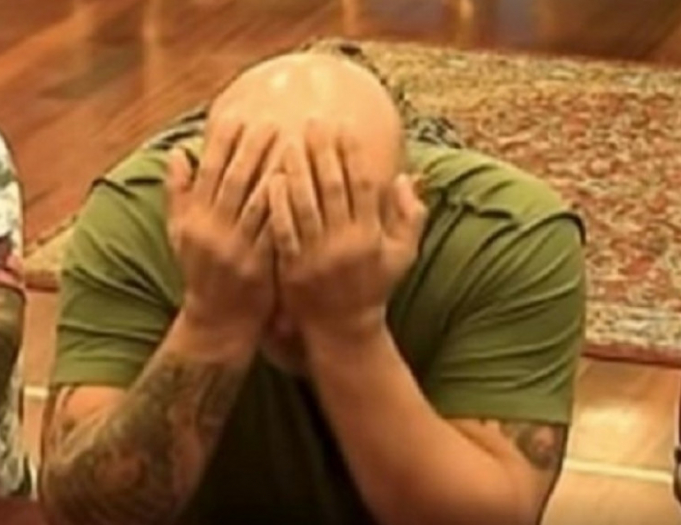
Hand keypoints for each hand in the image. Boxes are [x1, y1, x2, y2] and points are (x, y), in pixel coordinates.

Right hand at [166, 118, 277, 337]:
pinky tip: (305, 188)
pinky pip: (277, 230)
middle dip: (252, 149)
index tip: (237, 116)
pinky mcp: (260, 266)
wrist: (216, 321)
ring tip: (293, 146)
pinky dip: (289, 208)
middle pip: (234, 182)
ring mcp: (237, 249)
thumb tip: (177, 152)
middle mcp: (213, 231)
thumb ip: (178, 193)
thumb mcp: (180, 233)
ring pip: (257, 203)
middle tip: (271, 120)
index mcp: (194, 219)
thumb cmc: (201, 271)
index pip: (208, 172)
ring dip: (275, 172)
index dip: (222, 143)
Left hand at [267, 123, 426, 340]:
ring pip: (307, 205)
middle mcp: (347, 242)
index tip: (343, 126)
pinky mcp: (294, 268)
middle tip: (313, 121)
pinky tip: (270, 180)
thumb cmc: (373, 287)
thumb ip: (410, 216)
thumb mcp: (402, 255)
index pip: (364, 184)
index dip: (353, 154)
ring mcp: (318, 256)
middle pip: (333, 188)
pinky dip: (278, 205)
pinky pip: (285, 231)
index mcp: (372, 235)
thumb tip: (406, 177)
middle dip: (323, 152)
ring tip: (288, 141)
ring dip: (297, 170)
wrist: (344, 330)